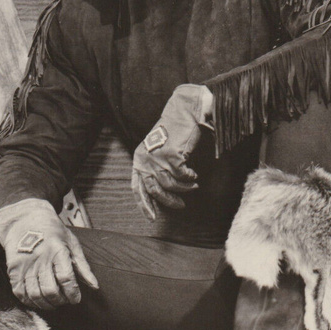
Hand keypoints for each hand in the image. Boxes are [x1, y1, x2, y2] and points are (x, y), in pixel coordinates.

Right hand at [0, 198, 97, 309]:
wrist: (25, 220)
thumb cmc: (52, 232)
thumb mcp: (72, 244)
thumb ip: (83, 267)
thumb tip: (94, 286)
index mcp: (57, 250)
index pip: (66, 278)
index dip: (72, 293)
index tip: (76, 298)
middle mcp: (40, 258)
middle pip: (50, 289)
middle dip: (61, 300)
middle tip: (65, 300)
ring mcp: (25, 265)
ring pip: (35, 294)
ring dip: (46, 304)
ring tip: (53, 302)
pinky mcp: (13, 270)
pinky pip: (20, 293)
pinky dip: (30, 302)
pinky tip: (38, 300)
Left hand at [132, 83, 212, 219]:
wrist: (184, 111)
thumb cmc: (172, 132)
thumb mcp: (157, 151)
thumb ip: (155, 168)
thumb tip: (161, 192)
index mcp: (139, 159)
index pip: (137, 187)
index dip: (144, 205)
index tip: (152, 217)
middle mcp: (145, 160)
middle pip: (154, 190)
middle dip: (168, 201)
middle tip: (180, 205)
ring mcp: (158, 158)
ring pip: (170, 184)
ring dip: (183, 189)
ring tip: (193, 186)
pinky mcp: (172, 156)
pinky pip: (182, 176)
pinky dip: (189, 178)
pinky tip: (193, 176)